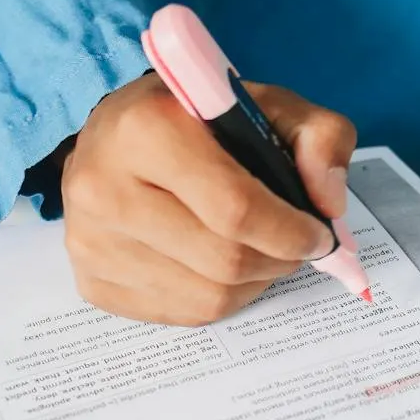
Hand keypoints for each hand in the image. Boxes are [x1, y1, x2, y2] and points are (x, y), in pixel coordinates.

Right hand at [61, 72, 356, 324]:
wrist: (114, 139)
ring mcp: (91, 241)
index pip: (235, 208)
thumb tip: (329, 205)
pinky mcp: (91, 281)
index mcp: (147, 128)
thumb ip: (320, 138)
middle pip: (224, 260)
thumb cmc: (195, 121)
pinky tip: (219, 265)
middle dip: (278, 259)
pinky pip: (180, 314)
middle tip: (296, 246)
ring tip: (259, 252)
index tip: (318, 235)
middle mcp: (104, 187)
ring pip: (208, 297)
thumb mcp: (267, 104)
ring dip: (253, 282)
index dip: (291, 231)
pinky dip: (219, 297)